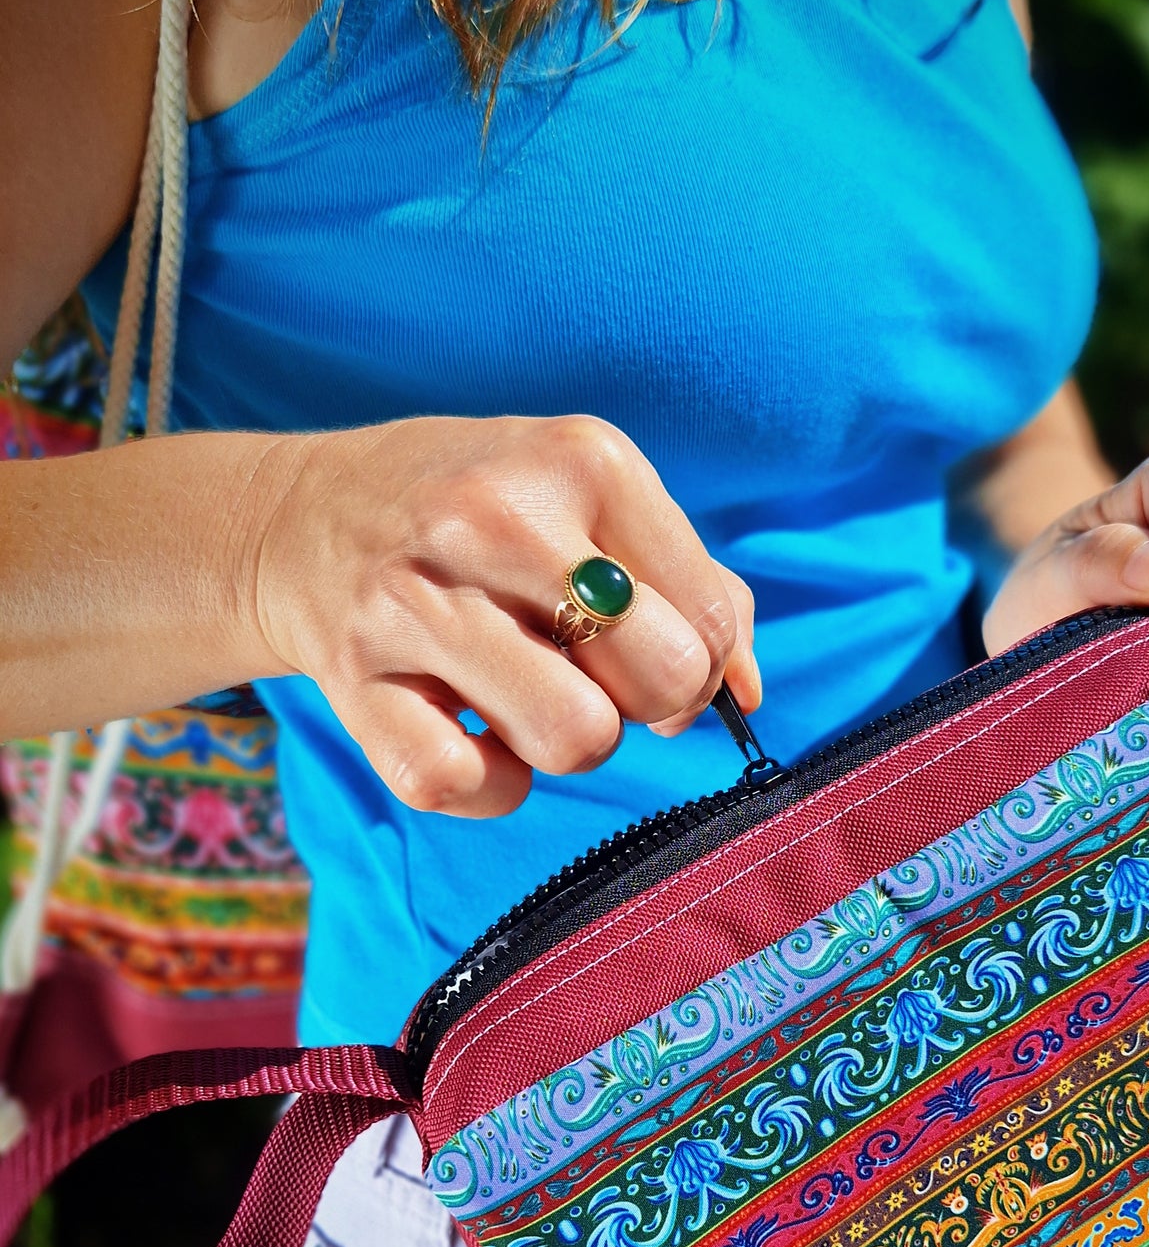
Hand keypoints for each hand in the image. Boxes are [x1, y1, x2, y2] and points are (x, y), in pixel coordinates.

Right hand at [250, 415, 759, 817]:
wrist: (302, 519)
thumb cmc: (481, 515)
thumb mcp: (591, 499)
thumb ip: (694, 585)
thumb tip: (748, 692)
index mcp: (581, 461)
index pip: (713, 617)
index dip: (704, 663)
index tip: (650, 652)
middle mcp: (495, 518)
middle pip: (659, 680)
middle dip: (645, 703)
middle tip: (593, 675)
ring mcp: (415, 602)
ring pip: (577, 741)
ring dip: (565, 742)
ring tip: (523, 689)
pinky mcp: (355, 682)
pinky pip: (468, 784)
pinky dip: (486, 782)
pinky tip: (466, 728)